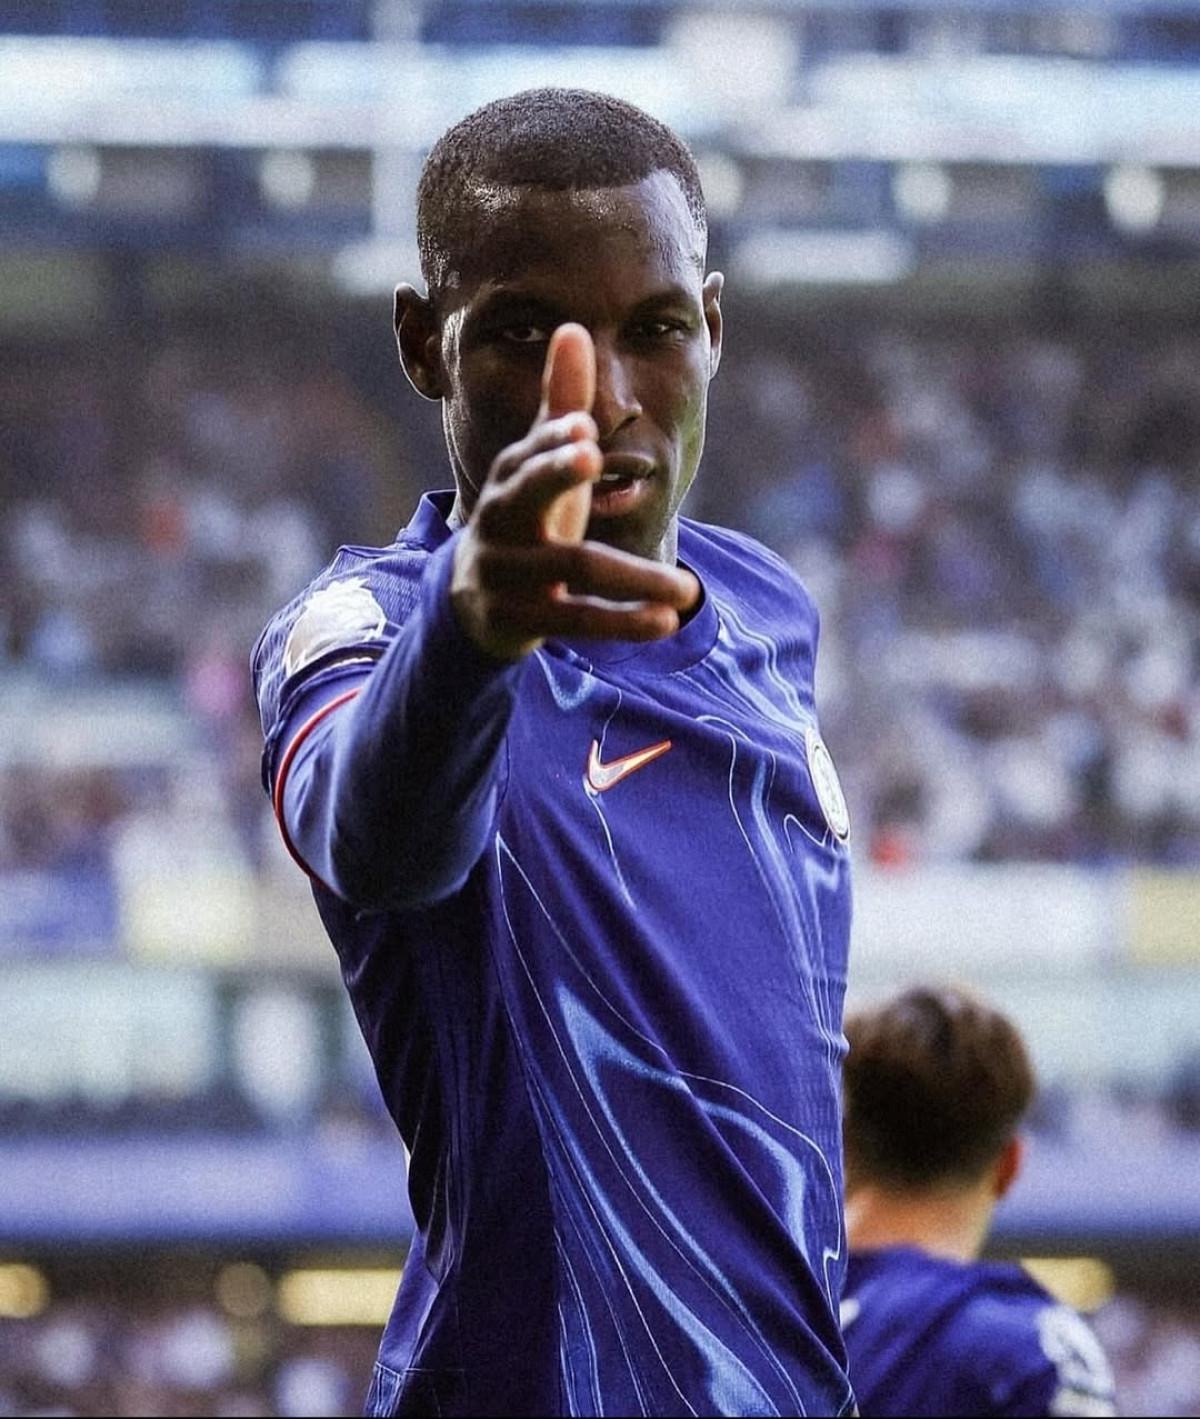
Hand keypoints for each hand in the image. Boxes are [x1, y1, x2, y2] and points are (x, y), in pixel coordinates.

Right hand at [451, 323, 698, 659]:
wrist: (475, 602)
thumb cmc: (523, 518)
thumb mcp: (539, 465)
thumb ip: (559, 404)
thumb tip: (573, 329)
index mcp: (511, 477)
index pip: (531, 451)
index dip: (554, 440)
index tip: (585, 426)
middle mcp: (502, 519)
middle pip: (528, 496)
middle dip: (558, 474)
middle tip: (595, 456)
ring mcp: (507, 573)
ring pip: (574, 569)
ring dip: (635, 579)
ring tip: (685, 591)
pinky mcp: (519, 619)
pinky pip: (576, 621)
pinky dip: (622, 622)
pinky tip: (664, 621)